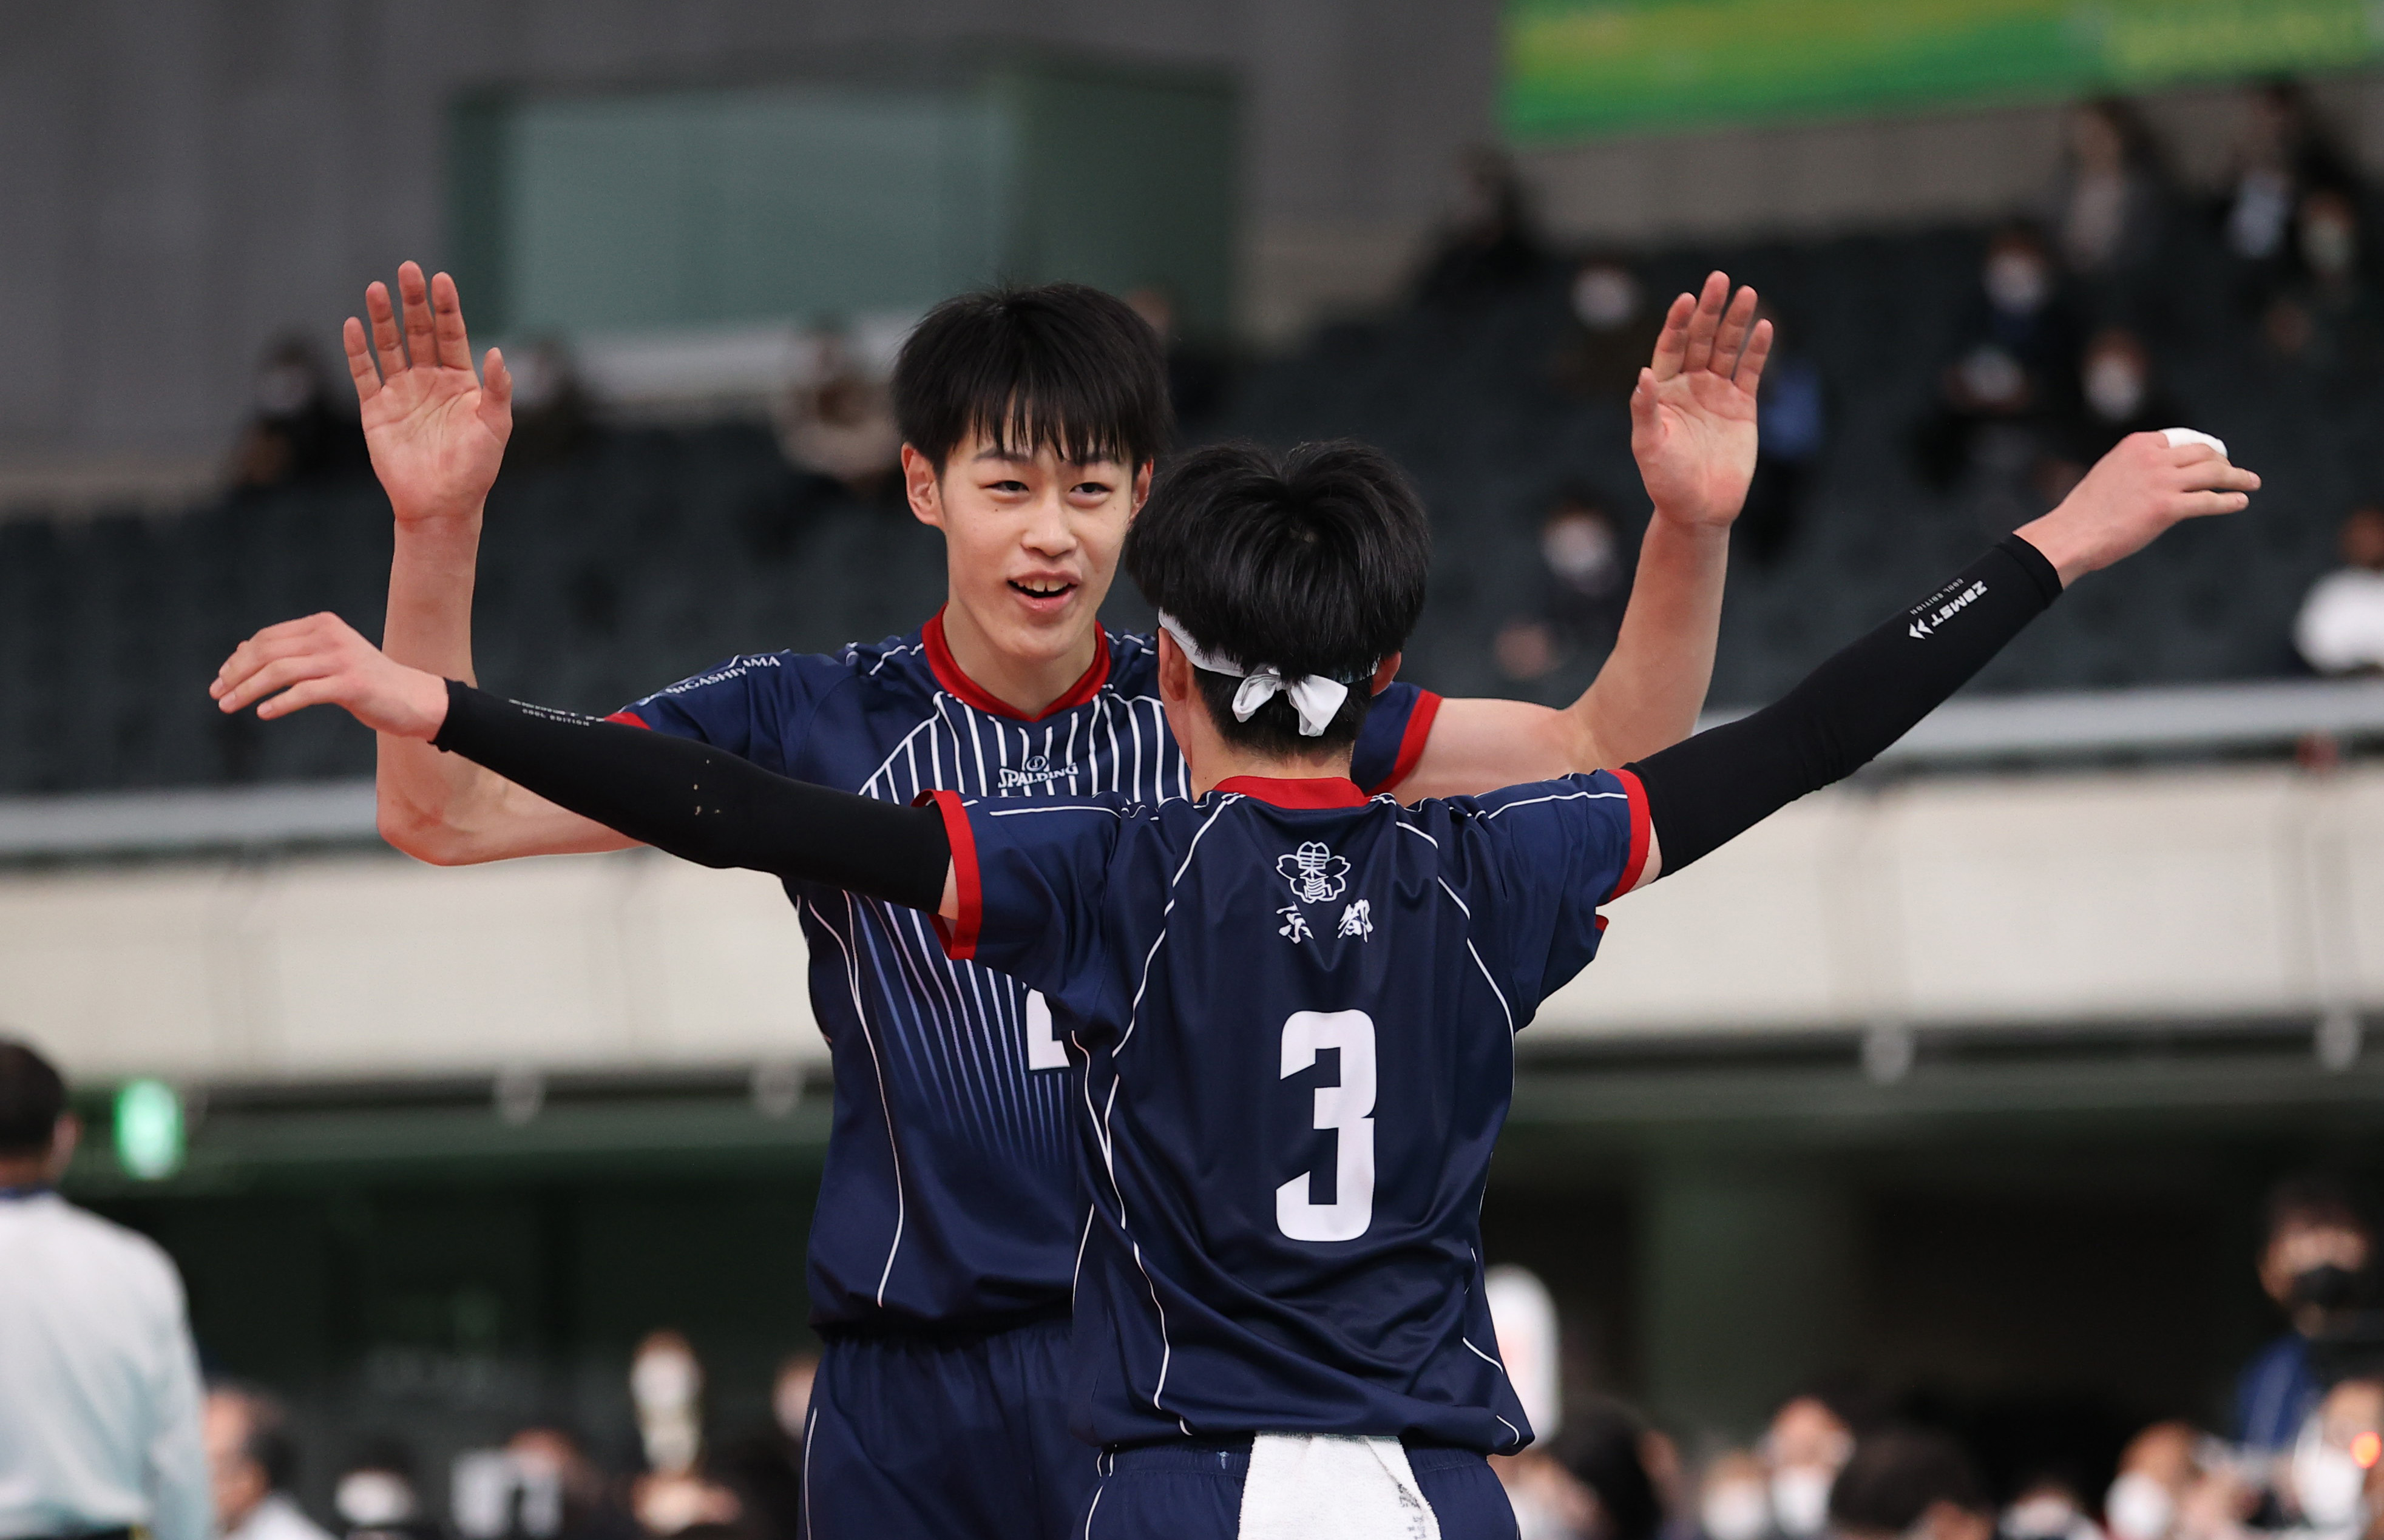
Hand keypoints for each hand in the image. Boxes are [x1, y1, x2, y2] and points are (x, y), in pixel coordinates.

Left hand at [211, 613, 450, 739]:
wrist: (413, 699)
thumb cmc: (367, 682)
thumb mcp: (327, 659)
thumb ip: (291, 652)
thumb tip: (242, 650)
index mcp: (323, 624)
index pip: (268, 637)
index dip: (239, 658)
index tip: (221, 679)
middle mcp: (331, 635)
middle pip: (268, 651)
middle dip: (237, 674)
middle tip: (218, 695)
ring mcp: (342, 658)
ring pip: (281, 671)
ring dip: (248, 690)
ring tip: (229, 706)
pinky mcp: (352, 684)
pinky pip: (305, 692)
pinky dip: (280, 703)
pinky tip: (264, 713)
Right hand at [349, 262, 512, 523]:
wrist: (443, 504)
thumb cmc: (476, 468)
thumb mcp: (496, 427)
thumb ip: (498, 390)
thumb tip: (497, 353)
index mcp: (460, 381)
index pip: (451, 334)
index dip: (446, 307)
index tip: (441, 279)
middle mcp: (429, 381)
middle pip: (418, 331)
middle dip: (413, 301)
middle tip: (407, 269)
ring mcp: (401, 392)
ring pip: (389, 346)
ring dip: (382, 317)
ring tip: (376, 288)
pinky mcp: (376, 409)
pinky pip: (364, 374)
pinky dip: (357, 350)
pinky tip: (353, 325)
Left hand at [1630, 271, 1772, 530]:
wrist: (1699, 510)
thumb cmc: (1666, 481)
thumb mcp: (1648, 446)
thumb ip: (1644, 409)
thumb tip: (1642, 374)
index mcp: (1663, 391)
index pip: (1670, 347)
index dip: (1677, 323)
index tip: (1686, 299)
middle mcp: (1690, 385)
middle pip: (1700, 338)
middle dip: (1710, 310)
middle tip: (1720, 279)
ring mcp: (1717, 393)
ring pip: (1727, 349)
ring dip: (1736, 322)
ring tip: (1747, 292)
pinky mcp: (1743, 407)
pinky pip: (1751, 372)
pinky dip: (1758, 351)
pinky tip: (1765, 327)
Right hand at [2015, 433, 2259, 584]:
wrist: (2072, 535)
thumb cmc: (2085, 513)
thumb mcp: (2110, 474)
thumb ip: (2137, 468)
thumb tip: (2163, 476)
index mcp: (2137, 444)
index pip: (2181, 440)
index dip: (2202, 450)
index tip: (2212, 458)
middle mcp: (2153, 458)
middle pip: (2204, 453)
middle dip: (2223, 461)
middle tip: (2233, 472)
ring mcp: (2162, 482)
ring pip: (2214, 474)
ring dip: (2238, 478)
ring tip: (2251, 483)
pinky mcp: (2168, 508)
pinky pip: (2209, 501)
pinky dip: (2229, 501)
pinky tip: (2240, 502)